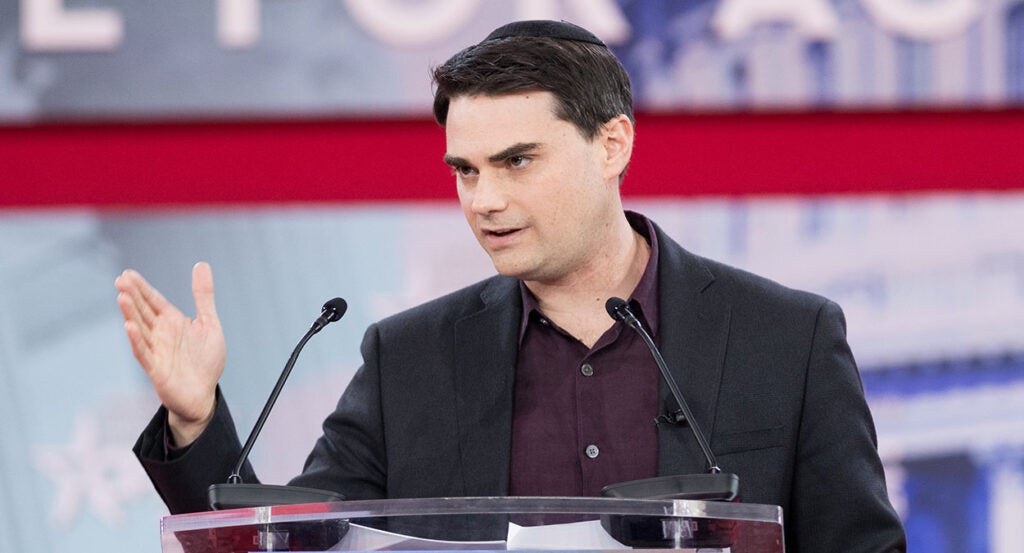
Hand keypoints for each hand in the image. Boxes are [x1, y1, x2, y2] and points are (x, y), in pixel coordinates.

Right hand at [115, 262, 225, 445]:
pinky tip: (129, 327)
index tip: (127, 274)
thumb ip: (203, 296)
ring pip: (140, 329)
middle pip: (144, 311)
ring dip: (131, 314)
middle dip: (132, 296)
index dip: (142, 287)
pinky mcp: (156, 369)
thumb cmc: (205, 360)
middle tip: (121, 280)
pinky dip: (137, 340)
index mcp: (172, 322)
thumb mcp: (209, 323)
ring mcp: (157, 351)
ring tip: (122, 297)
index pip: (154, 300)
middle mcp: (161, 334)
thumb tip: (201, 264)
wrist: (204, 395)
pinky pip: (144, 353)